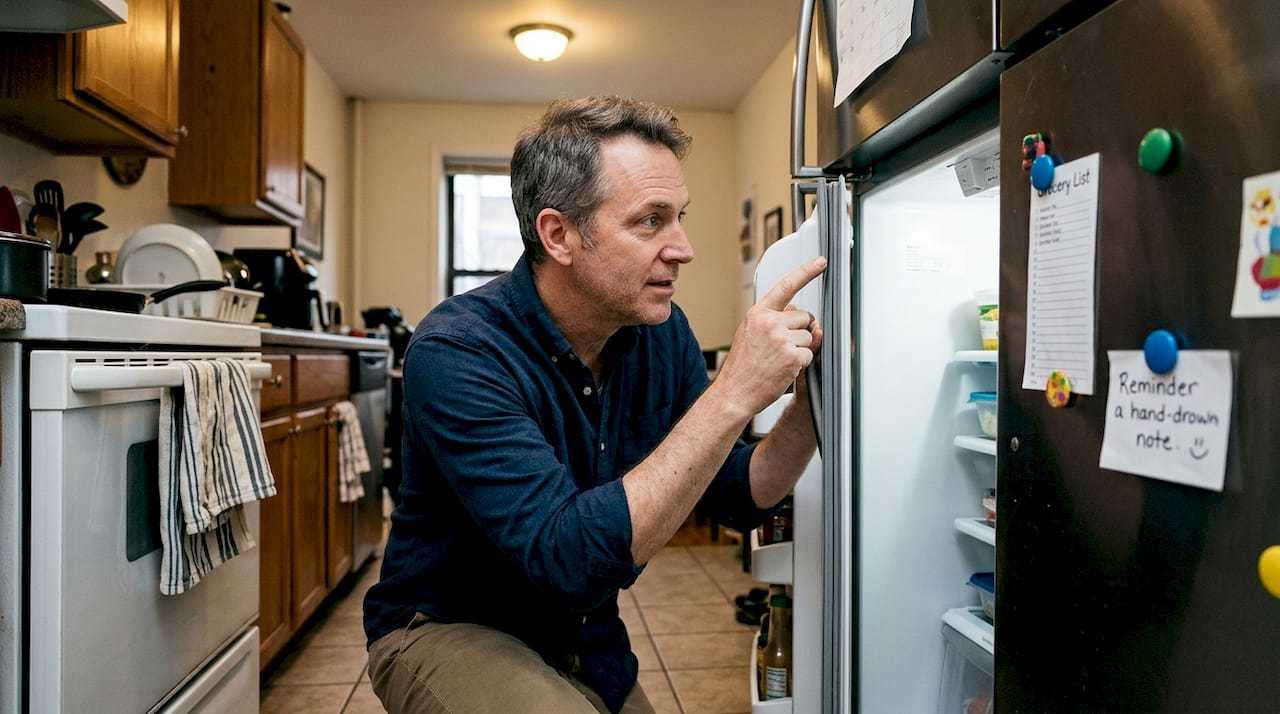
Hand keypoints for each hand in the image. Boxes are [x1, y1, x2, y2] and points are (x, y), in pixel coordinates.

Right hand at [716, 256, 825, 416]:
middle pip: (804, 317)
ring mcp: (782, 339)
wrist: (734, 393)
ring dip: (800, 349)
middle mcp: (770, 322)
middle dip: (799, 331)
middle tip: (780, 348)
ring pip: (809, 337)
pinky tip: (783, 369)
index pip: (786, 286)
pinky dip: (801, 364)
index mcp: (758, 314)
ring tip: (778, 360)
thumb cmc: (742, 367)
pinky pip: (809, 354)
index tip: (821, 262)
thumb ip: (773, 320)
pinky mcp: (792, 356)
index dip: (806, 272)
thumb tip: (800, 313)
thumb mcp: (750, 334)